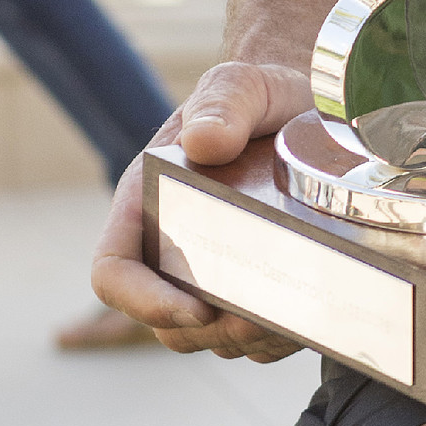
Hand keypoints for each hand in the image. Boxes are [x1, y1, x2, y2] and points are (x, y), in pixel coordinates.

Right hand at [92, 62, 312, 360]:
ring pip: (213, 337)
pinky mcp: (254, 289)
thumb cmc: (263, 97)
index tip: (195, 310)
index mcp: (146, 203)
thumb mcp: (244, 86)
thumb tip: (203, 141)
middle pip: (166, 323)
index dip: (143, 302)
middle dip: (210, 331)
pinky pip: (256, 340)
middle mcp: (172, 247)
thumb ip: (225, 101)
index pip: (114, 271)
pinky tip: (311, 313)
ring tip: (292, 314)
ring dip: (248, 340)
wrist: (310, 108)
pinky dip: (279, 339)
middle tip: (260, 318)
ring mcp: (212, 273)